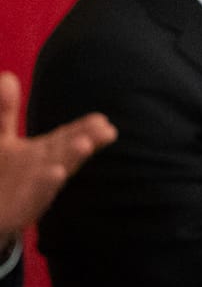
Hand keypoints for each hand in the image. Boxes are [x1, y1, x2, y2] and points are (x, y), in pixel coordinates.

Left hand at [0, 71, 114, 235]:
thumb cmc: (2, 175)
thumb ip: (5, 111)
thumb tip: (7, 76)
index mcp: (41, 153)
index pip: (66, 138)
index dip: (83, 129)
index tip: (103, 120)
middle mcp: (42, 169)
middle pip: (65, 152)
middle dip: (83, 140)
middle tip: (106, 129)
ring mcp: (32, 190)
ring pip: (54, 171)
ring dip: (70, 159)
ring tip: (84, 145)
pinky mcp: (19, 209)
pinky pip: (34, 196)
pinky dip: (46, 184)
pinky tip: (56, 172)